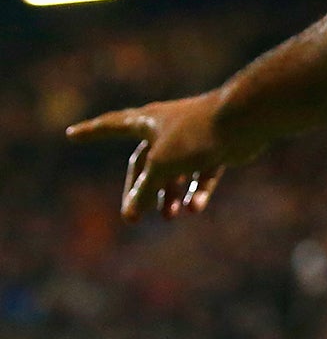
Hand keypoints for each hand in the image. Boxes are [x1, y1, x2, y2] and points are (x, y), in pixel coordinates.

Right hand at [65, 91, 257, 221]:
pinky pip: (202, 173)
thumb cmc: (195, 136)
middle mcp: (169, 127)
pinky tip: (195, 208)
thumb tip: (131, 213)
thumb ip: (144, 190)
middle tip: (132, 218)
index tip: (72, 134)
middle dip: (140, 190)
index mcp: (147, 120)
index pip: (111, 125)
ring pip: (175, 170)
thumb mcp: (161, 166)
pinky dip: (198, 191)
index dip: (92, 132)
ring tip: (170, 216)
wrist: (243, 121)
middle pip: (145, 162)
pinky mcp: (217, 147)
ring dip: (170, 194)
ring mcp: (194, 137)